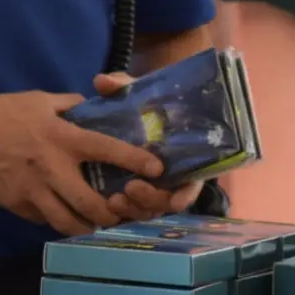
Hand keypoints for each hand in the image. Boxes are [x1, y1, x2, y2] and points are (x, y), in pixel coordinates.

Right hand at [0, 88, 171, 236]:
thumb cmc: (1, 112)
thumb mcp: (39, 100)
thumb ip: (71, 106)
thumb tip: (96, 106)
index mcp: (61, 138)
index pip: (107, 149)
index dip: (136, 161)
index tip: (158, 170)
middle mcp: (51, 168)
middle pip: (93, 205)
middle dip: (113, 214)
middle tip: (122, 211)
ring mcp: (33, 191)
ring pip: (69, 223)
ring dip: (88, 226)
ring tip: (96, 223)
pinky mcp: (17, 206)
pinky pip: (45, 220)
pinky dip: (58, 220)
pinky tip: (63, 215)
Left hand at [85, 70, 203, 219]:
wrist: (129, 107)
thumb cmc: (140, 100)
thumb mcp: (134, 90)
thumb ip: (121, 85)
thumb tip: (102, 81)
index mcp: (182, 156)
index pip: (191, 183)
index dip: (185, 195)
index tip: (174, 199)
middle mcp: (169, 176)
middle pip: (166, 202)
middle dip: (150, 201)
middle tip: (129, 190)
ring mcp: (149, 186)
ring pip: (146, 211)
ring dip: (133, 210)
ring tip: (112, 201)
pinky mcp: (128, 191)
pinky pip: (128, 209)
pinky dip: (120, 212)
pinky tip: (104, 208)